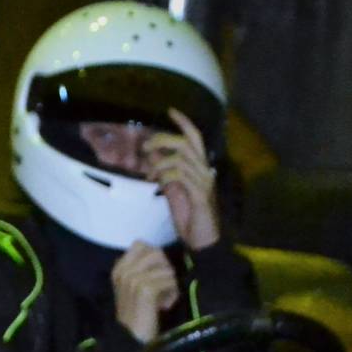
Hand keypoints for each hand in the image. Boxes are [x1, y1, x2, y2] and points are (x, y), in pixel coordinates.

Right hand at [111, 241, 180, 343]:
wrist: (132, 338)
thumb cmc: (138, 313)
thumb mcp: (133, 288)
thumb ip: (140, 269)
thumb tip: (155, 253)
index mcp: (119, 268)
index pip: (141, 245)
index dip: (156, 257)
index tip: (155, 276)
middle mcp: (124, 271)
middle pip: (156, 253)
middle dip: (165, 269)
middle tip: (163, 287)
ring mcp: (133, 279)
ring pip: (166, 268)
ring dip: (170, 284)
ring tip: (163, 299)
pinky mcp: (145, 289)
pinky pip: (169, 280)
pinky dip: (172, 294)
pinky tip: (164, 306)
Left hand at [142, 107, 220, 250]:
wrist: (203, 240)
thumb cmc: (190, 216)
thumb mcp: (174, 190)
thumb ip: (166, 172)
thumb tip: (153, 155)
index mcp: (200, 168)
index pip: (195, 138)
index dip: (184, 123)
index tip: (170, 111)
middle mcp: (205, 171)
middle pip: (186, 143)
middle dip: (163, 140)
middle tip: (145, 147)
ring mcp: (204, 183)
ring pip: (181, 158)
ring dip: (159, 162)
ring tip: (148, 173)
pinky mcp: (199, 195)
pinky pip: (180, 176)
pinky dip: (165, 175)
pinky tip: (157, 182)